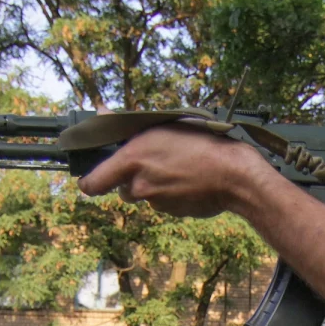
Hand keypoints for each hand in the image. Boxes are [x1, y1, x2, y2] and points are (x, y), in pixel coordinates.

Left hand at [76, 124, 268, 217]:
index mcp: (132, 160)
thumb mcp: (162, 124)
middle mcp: (139, 185)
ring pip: (146, 195)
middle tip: (154, 161)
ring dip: (155, 185)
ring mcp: (157, 202)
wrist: (234, 174)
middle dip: (133, 178)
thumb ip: (126, 123)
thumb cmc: (201, 142)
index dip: (90, 181)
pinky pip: (166, 203)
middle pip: (123, 188)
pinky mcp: (173, 213)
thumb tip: (100, 112)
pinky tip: (190, 179)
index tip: (94, 177)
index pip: (92, 184)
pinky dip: (173, 193)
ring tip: (179, 167)